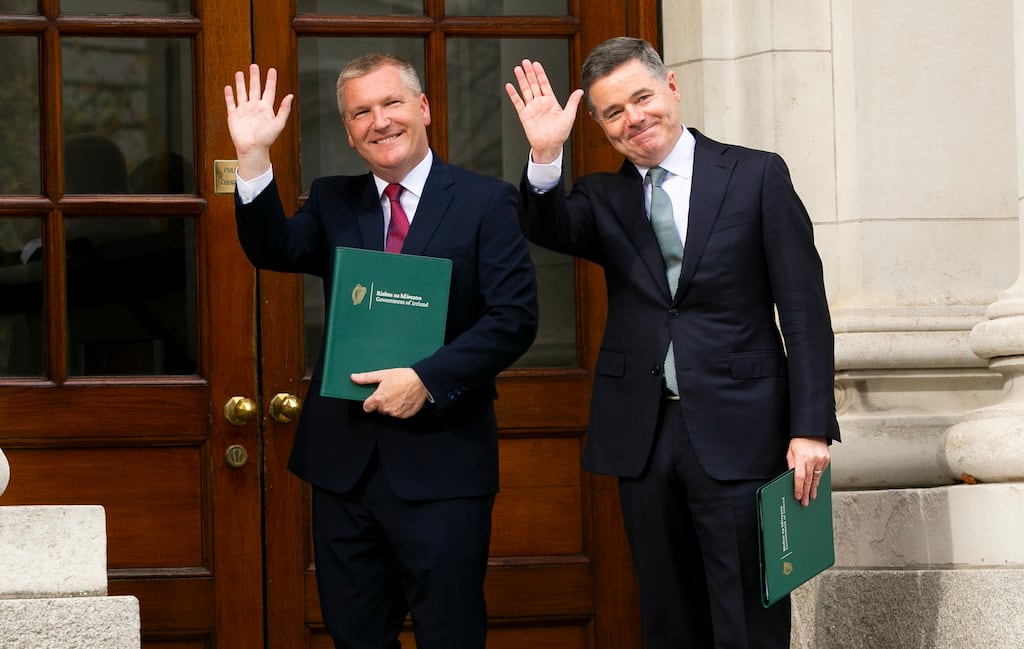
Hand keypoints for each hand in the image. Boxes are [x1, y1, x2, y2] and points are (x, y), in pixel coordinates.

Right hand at [223, 64, 293, 178]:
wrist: (252, 149)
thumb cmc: (266, 139)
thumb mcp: (279, 123)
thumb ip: (284, 109)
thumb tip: (290, 96)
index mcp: (266, 108)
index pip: (269, 91)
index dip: (271, 80)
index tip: (272, 70)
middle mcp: (254, 108)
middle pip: (254, 88)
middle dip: (254, 77)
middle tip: (254, 66)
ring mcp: (244, 111)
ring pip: (242, 93)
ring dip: (241, 83)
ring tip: (240, 73)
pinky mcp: (234, 116)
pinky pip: (231, 103)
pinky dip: (229, 95)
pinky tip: (229, 88)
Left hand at [352, 368, 428, 418]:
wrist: (422, 381)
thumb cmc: (403, 376)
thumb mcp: (383, 374)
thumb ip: (366, 378)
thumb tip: (353, 377)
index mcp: (379, 399)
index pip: (366, 407)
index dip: (370, 401)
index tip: (375, 396)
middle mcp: (386, 408)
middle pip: (379, 409)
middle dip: (382, 402)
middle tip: (390, 391)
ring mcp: (396, 413)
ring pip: (389, 412)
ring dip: (391, 405)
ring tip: (399, 394)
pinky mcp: (405, 415)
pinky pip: (399, 414)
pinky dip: (401, 408)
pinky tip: (405, 399)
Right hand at [504, 59, 583, 163]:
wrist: (549, 146)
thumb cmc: (560, 134)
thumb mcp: (569, 116)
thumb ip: (572, 102)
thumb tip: (580, 91)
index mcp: (551, 101)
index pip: (544, 84)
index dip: (540, 74)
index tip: (536, 64)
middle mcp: (540, 103)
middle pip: (534, 84)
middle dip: (530, 72)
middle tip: (525, 62)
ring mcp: (532, 108)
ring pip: (525, 90)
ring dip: (521, 79)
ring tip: (517, 69)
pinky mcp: (524, 115)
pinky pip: (518, 102)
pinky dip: (513, 94)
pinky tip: (509, 86)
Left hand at [786, 437, 829, 506]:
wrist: (811, 430)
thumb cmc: (799, 441)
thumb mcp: (790, 452)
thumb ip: (791, 466)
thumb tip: (792, 479)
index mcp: (801, 458)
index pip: (799, 478)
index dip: (798, 489)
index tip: (798, 497)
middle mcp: (812, 459)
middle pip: (808, 480)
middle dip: (806, 493)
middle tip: (805, 502)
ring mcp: (821, 460)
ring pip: (817, 478)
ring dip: (813, 489)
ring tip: (811, 497)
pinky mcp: (827, 459)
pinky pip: (822, 472)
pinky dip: (818, 479)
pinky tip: (816, 485)